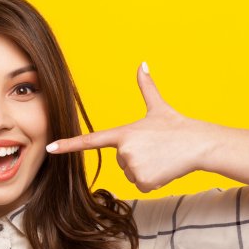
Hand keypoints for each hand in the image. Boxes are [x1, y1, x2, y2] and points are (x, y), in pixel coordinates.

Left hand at [46, 64, 215, 192]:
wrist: (199, 144)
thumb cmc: (178, 126)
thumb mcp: (158, 107)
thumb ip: (147, 87)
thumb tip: (143, 63)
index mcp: (123, 133)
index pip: (90, 140)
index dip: (68, 144)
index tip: (50, 147)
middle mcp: (124, 150)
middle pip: (120, 161)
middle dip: (137, 158)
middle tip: (155, 149)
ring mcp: (132, 166)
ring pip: (131, 174)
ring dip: (145, 170)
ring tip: (161, 158)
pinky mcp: (143, 181)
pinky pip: (141, 185)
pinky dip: (153, 180)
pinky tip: (164, 169)